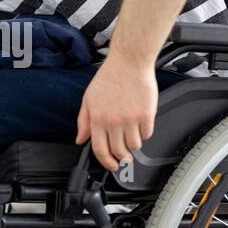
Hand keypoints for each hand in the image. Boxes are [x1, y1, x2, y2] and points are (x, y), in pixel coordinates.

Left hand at [75, 56, 157, 171]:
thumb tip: (80, 139)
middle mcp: (114, 121)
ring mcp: (131, 119)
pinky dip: (145, 133)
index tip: (111, 165)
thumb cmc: (109, 77)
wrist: (129, 62)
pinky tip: (141, 124)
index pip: (100, 150)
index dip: (106, 162)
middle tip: (124, 157)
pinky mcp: (146, 114)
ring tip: (132, 135)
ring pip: (135, 145)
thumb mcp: (89, 99)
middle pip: (119, 152)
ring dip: (134, 144)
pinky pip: (147, 134)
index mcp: (98, 119)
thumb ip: (84, 121)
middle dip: (122, 158)